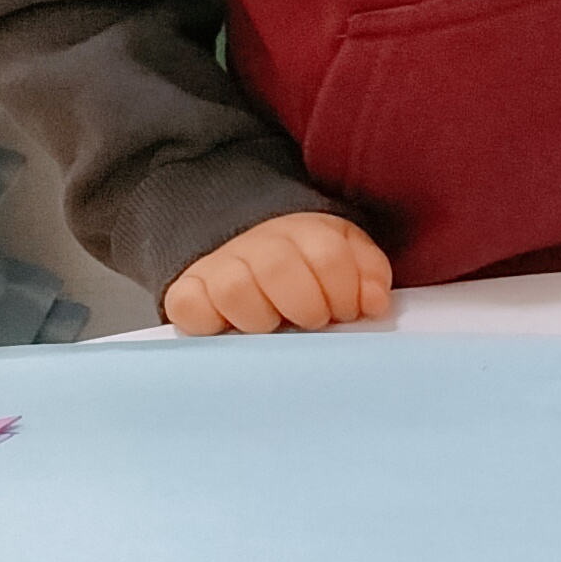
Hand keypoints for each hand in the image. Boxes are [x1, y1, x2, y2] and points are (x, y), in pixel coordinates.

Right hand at [164, 210, 393, 335]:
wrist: (243, 246)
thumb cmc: (305, 267)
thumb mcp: (346, 257)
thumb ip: (369, 274)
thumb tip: (374, 303)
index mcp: (304, 232)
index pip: (328, 256)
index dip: (344, 291)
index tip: (346, 311)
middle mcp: (257, 243)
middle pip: (279, 268)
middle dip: (306, 305)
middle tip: (313, 322)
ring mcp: (217, 266)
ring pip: (234, 290)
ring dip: (261, 317)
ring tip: (273, 327)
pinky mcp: (186, 291)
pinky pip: (189, 306)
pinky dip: (208, 322)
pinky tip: (230, 329)